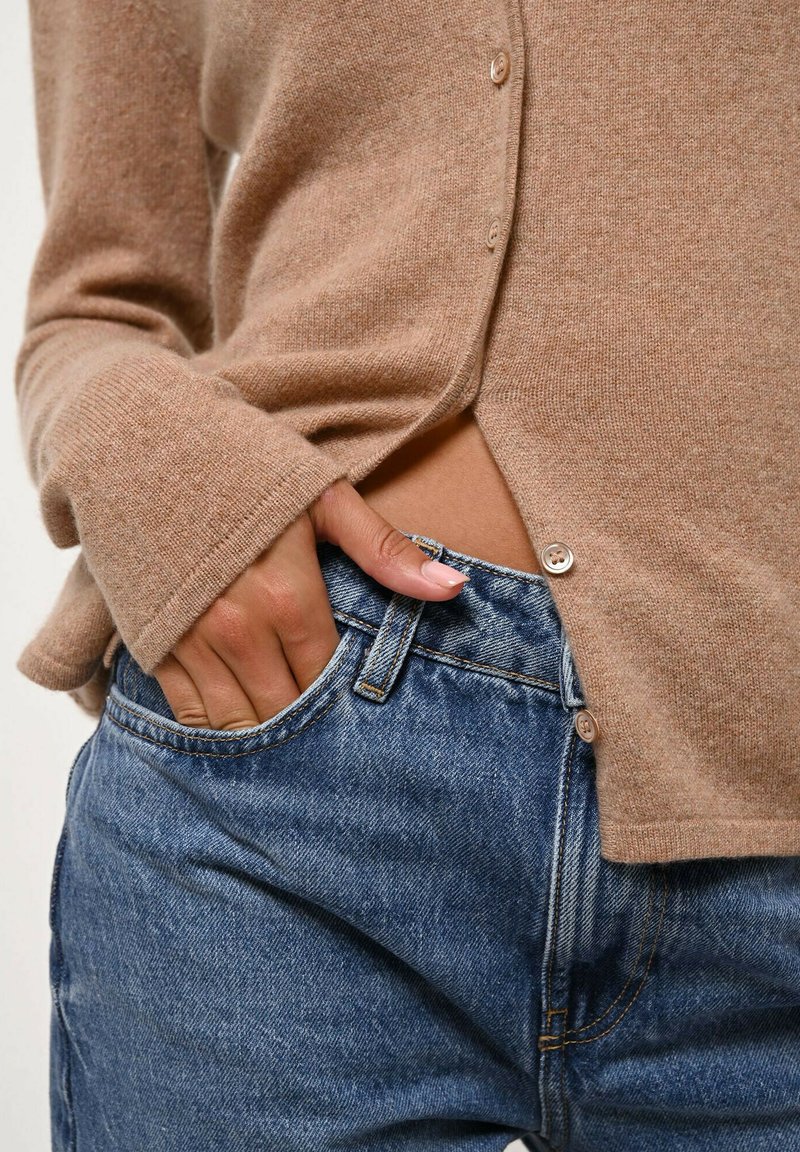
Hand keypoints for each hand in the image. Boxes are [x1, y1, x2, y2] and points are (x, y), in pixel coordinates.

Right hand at [152, 478, 469, 729]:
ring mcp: (189, 640)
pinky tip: (240, 724)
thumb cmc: (242, 465)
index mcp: (286, 596)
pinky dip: (216, 730)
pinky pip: (189, 713)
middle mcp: (236, 629)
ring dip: (266, 735)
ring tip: (290, 740)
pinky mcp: (152, 643)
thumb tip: (453, 590)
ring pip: (238, 722)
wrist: (140, 441)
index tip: (357, 704)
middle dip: (309, 725)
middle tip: (329, 734)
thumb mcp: (322, 497)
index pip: (328, 679)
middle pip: (285, 710)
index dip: (344, 698)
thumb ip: (385, 552)